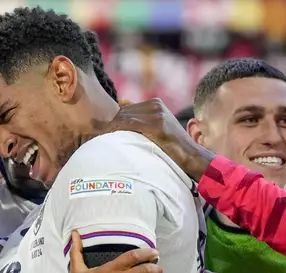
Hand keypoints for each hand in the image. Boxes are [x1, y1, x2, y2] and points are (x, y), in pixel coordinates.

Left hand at [98, 98, 214, 181]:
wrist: (191, 155)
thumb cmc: (172, 146)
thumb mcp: (157, 128)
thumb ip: (141, 118)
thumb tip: (121, 105)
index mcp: (154, 103)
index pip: (124, 109)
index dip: (111, 121)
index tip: (97, 131)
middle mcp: (155, 105)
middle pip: (122, 113)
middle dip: (109, 125)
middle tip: (94, 136)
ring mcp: (157, 113)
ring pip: (124, 118)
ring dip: (110, 129)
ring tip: (98, 140)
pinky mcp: (157, 124)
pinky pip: (130, 125)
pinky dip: (117, 131)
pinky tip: (109, 138)